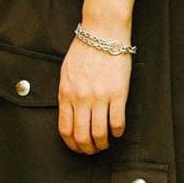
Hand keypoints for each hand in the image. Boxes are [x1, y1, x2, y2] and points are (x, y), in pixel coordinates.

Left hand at [57, 35, 130, 153]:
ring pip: (100, 133)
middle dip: (87, 149)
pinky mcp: (118, 93)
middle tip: (93, 150)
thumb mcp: (66, 73)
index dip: (72, 144)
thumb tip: (70, 115)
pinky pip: (117, 122)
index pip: (65, 129)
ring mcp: (100, 97)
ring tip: (106, 143)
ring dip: (103, 144)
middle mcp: (81, 98)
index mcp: (66, 93)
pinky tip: (118, 130)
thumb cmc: (85, 50)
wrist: (103, 32)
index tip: (78, 148)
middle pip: (82, 136)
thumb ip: (67, 94)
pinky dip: (118, 131)